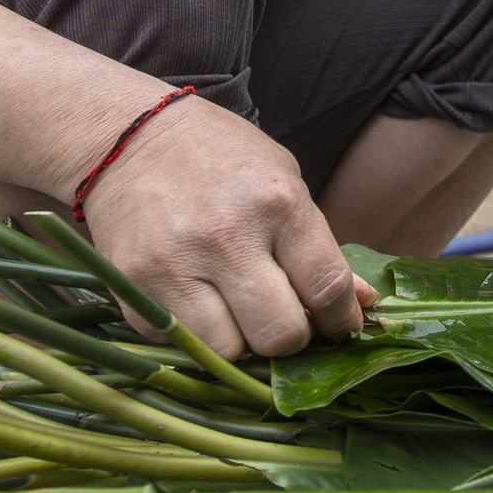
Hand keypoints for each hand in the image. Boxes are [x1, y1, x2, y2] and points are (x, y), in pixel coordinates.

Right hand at [78, 98, 375, 357]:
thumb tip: (364, 304)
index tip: (340, 325)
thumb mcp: (284, 183)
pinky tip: (197, 301)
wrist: (129, 140)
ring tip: (238, 312)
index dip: (341, 319)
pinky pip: (179, 341)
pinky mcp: (135, 286)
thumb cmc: (221, 160)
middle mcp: (226, 236)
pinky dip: (195, 334)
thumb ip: (320, 247)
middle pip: (281, 334)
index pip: (327, 287)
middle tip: (285, 318)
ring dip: (242, 342)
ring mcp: (174, 264)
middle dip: (292, 337)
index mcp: (276, 202)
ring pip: (229, 352)